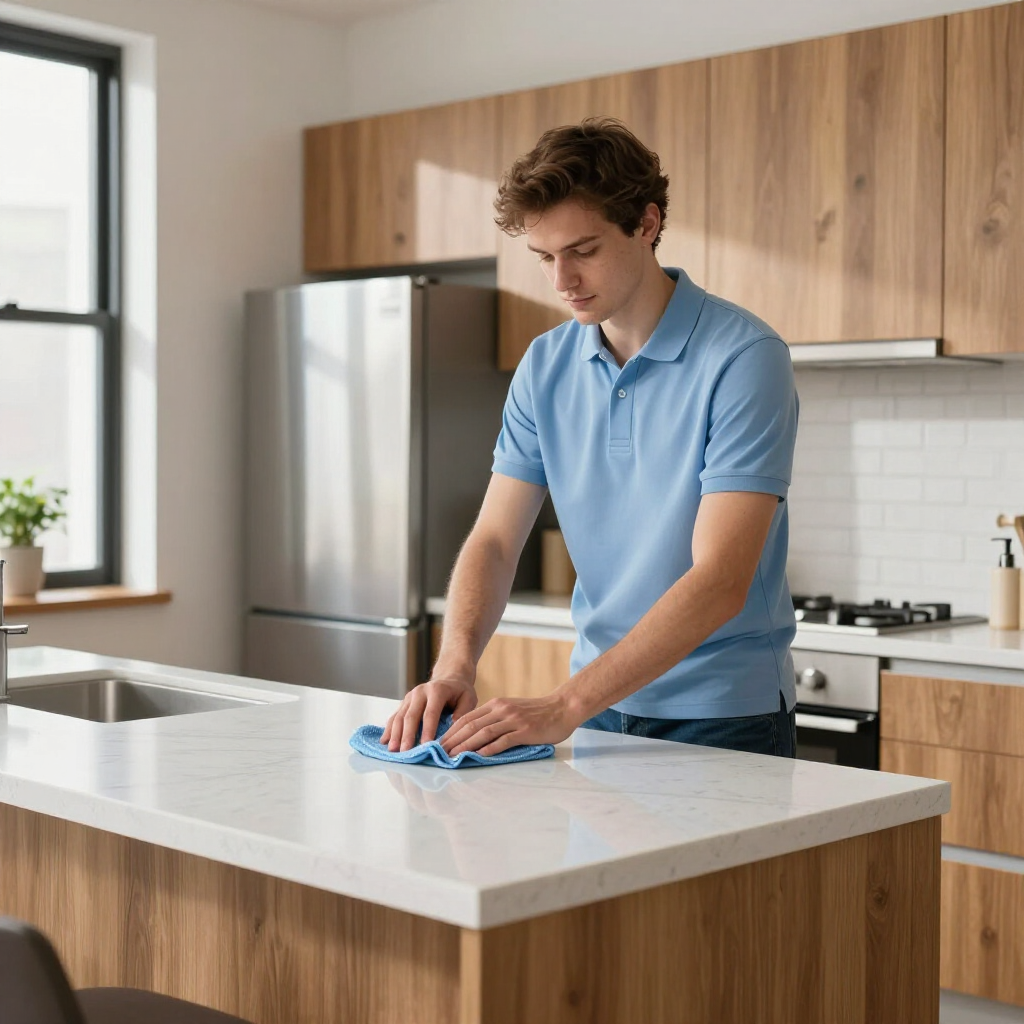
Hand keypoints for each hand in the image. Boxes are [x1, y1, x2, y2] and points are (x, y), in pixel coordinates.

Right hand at [381, 677, 477, 751]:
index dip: (428, 730)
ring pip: (399, 716)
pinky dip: (389, 729)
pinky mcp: (404, 703)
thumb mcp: (468, 698)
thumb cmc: (460, 691)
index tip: (425, 745)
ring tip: (392, 750)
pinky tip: (384, 741)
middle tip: (404, 751)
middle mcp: (420, 692)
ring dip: (395, 734)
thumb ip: (462, 713)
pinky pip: (395, 716)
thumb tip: (452, 731)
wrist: (449, 677)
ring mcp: (410, 697)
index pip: (430, 713)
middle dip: (407, 735)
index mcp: (437, 690)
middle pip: (411, 715)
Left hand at [439, 691, 580, 757]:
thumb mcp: (512, 710)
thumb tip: (475, 734)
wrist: (563, 707)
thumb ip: (495, 718)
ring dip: (466, 745)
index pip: (467, 718)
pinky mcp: (525, 730)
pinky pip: (504, 740)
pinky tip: (479, 756)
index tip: (439, 743)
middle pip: (471, 725)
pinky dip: (489, 749)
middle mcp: (502, 710)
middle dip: (453, 740)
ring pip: (484, 733)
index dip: (451, 731)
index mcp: (496, 704)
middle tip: (439, 753)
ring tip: (452, 756)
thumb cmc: (538, 712)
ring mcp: (513, 720)